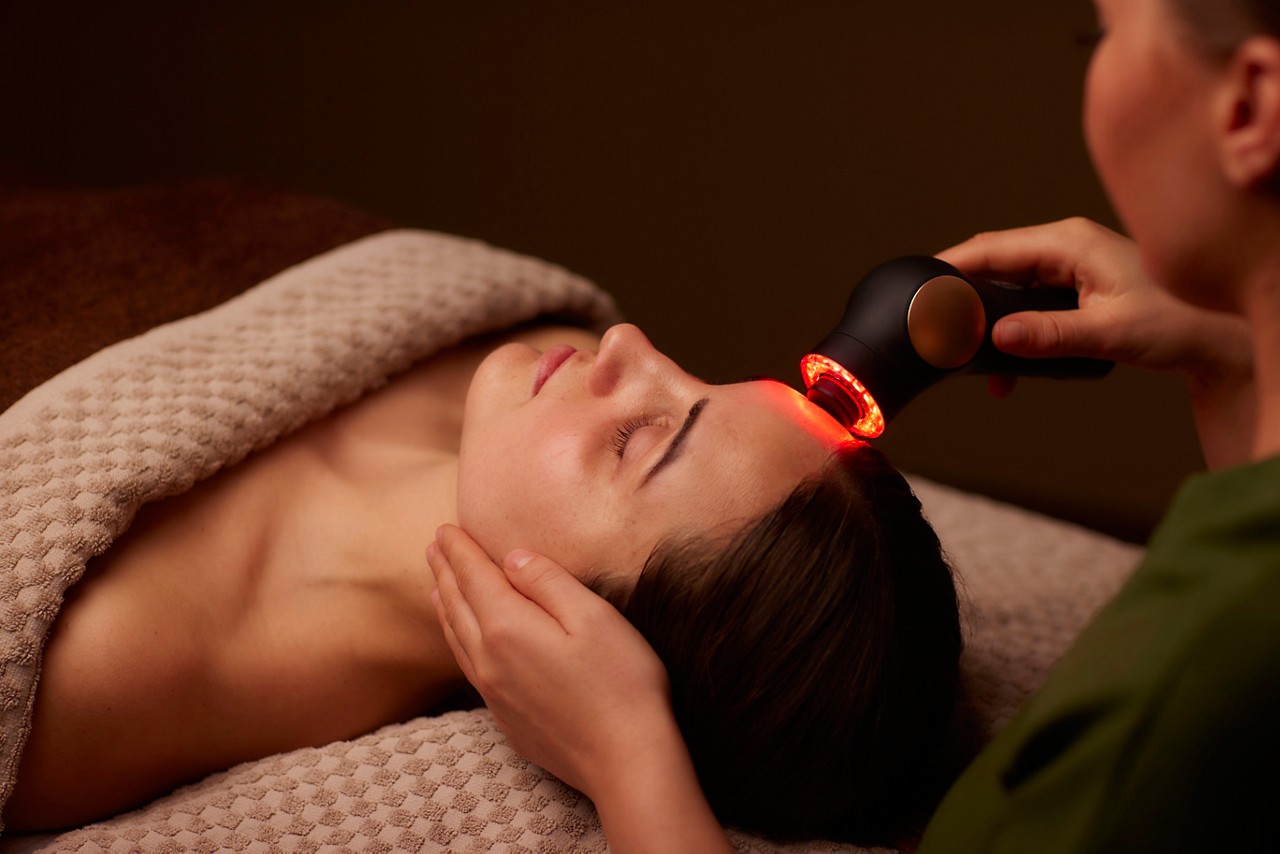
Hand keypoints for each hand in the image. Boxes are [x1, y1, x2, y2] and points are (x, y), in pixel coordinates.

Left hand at [427, 525, 673, 797]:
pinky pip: (467, 666)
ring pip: (457, 638)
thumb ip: (548, 582)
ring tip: (437, 583)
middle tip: (435, 546)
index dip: (460, 550)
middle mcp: (489, 660)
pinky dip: (456, 640)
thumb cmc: (621, 682)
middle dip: (446, 571)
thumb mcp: (593, 617)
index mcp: (508, 628)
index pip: (475, 577)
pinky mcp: (504, 718)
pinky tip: (461, 637)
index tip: (446, 528)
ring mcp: (494, 693)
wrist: (625, 760)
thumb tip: (513, 559)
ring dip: (446, 605)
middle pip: (458, 605)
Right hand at [938, 218, 1254, 466]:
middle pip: (992, 263)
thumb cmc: (1177, 322)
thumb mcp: (1109, 332)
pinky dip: (1008, 330)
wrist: (1215, 333)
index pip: (992, 248)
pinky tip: (1005, 369)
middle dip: (960, 296)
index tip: (916, 285)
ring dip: (985, 321)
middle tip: (929, 328)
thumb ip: (1050, 335)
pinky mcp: (1072, 285)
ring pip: (1006, 285)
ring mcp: (1068, 263)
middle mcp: (1064, 245)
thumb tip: (997, 336)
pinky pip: (1024, 301)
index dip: (949, 266)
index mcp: (1069, 242)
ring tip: (969, 362)